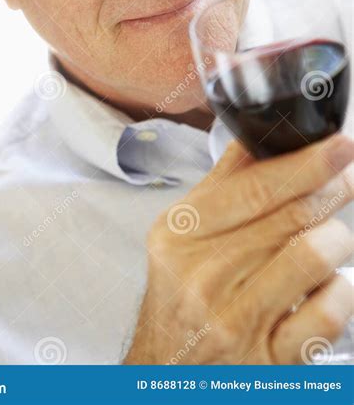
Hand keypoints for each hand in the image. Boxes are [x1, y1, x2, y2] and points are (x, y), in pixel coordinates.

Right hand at [124, 134, 353, 363]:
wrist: (168, 369)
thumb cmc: (183, 292)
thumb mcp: (184, 233)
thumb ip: (223, 183)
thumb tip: (259, 133)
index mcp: (182, 234)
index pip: (254, 188)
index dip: (305, 163)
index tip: (339, 145)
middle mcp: (202, 276)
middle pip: (290, 217)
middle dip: (332, 190)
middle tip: (346, 176)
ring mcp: (235, 321)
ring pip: (314, 257)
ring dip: (337, 238)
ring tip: (333, 236)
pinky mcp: (268, 360)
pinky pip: (328, 313)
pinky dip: (340, 291)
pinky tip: (327, 286)